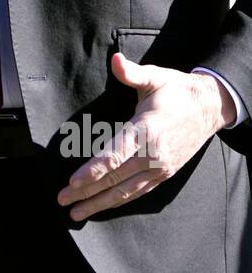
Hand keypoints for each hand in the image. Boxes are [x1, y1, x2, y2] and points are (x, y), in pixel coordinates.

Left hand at [56, 51, 235, 220]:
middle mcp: (154, 154)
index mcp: (147, 129)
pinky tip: (102, 207)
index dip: (93, 171)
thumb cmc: (177, 90)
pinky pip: (138, 192)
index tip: (73, 182)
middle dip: (86, 191)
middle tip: (62, 200)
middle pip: (114, 178)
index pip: (115, 155)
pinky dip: (119, 201)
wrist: (210, 108)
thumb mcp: (156, 77)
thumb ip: (132, 73)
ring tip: (76, 213)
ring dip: (99, 203)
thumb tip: (115, 59)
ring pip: (125, 191)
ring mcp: (160, 167)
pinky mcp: (164, 174)